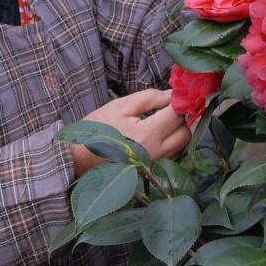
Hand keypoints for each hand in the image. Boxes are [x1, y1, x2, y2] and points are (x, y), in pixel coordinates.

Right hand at [68, 89, 190, 174]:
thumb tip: (172, 94)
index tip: (175, 94)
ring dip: (178, 131)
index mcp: (147, 135)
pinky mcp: (153, 171)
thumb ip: (149, 98)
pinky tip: (158, 135)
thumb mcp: (121, 106)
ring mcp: (156, 165)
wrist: (79, 158)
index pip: (176, 114)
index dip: (178, 101)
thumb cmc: (98, 128)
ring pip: (182, 145)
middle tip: (169, 108)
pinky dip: (172, 144)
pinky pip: (174, 155)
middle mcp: (156, 153)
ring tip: (162, 121)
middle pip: (185, 132)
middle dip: (181, 118)